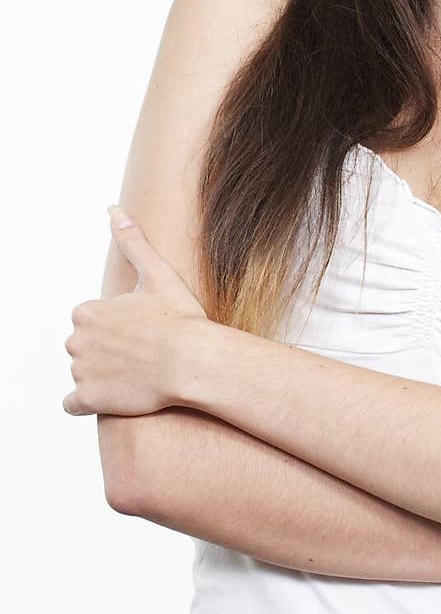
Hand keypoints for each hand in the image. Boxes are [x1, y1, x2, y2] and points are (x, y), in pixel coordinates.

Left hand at [63, 205, 207, 417]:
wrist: (192, 362)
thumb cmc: (180, 318)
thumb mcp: (157, 273)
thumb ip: (131, 241)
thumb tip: (114, 210)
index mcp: (87, 311)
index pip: (88, 320)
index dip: (115, 325)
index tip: (138, 329)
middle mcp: (76, 341)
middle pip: (83, 346)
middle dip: (105, 350)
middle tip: (139, 352)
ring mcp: (81, 372)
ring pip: (82, 373)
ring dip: (102, 374)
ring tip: (136, 373)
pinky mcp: (88, 400)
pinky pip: (74, 404)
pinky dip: (89, 401)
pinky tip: (114, 395)